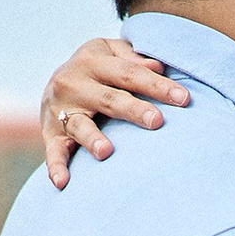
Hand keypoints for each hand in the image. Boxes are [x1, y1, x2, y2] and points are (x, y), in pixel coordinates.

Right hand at [38, 37, 190, 187]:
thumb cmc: (99, 70)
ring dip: (92, 139)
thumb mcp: (111, 53)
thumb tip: (160, 67)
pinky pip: (53, 152)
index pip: (129, 73)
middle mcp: (72, 83)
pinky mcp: (50, 133)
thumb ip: (134, 59)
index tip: (184, 99)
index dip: (157, 85)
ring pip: (80, 125)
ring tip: (106, 152)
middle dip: (133, 110)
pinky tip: (63, 182)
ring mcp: (60, 110)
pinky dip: (55, 167)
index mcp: (92, 60)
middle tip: (157, 121)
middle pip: (109, 99)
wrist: (54, 84)